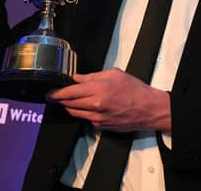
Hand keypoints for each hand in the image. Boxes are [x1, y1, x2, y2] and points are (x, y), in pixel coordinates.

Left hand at [47, 68, 171, 132]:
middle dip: (60, 100)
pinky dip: (83, 113)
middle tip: (55, 96)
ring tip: (68, 101)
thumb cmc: (135, 90)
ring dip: (69, 107)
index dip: (58, 93)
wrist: (149, 109)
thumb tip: (77, 78)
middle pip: (69, 104)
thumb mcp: (115, 74)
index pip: (71, 92)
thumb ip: (93, 76)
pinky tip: (87, 107)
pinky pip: (86, 119)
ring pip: (75, 113)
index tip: (51, 92)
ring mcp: (98, 118)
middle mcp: (96, 105)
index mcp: (99, 89)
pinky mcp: (101, 126)